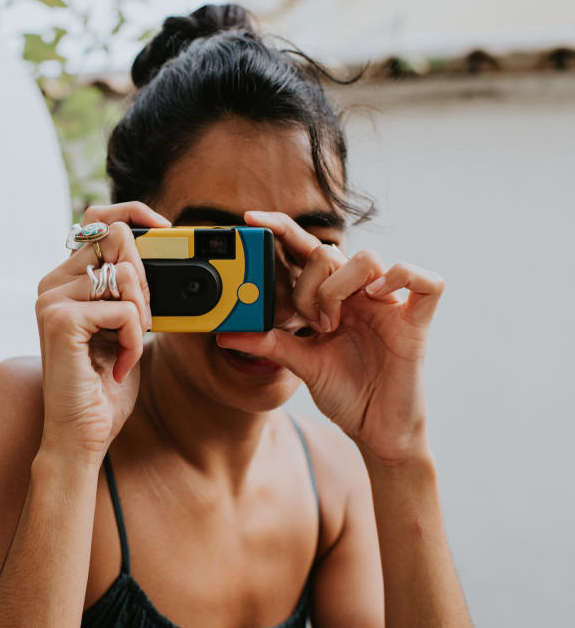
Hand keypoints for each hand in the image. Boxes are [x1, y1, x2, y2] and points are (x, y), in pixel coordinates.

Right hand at [35, 202, 169, 462]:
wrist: (82, 436)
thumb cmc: (105, 386)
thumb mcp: (124, 327)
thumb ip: (129, 289)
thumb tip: (156, 249)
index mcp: (66, 280)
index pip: (97, 219)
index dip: (134, 213)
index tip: (164, 229)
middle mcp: (53, 284)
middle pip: (117, 239)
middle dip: (145, 280)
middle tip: (141, 323)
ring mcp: (52, 300)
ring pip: (124, 274)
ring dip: (141, 316)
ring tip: (128, 349)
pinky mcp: (61, 321)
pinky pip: (124, 310)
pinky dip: (135, 341)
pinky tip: (120, 365)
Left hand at [217, 211, 445, 464]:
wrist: (376, 431)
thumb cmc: (346, 392)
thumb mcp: (300, 363)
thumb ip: (269, 343)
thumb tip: (224, 333)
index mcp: (332, 297)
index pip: (307, 250)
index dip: (282, 228)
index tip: (251, 219)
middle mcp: (359, 293)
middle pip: (331, 252)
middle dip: (310, 285)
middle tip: (310, 323)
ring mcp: (389, 304)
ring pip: (368, 259)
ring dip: (340, 288)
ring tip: (332, 324)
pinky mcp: (416, 322)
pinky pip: (427, 281)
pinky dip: (402, 277)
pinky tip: (377, 298)